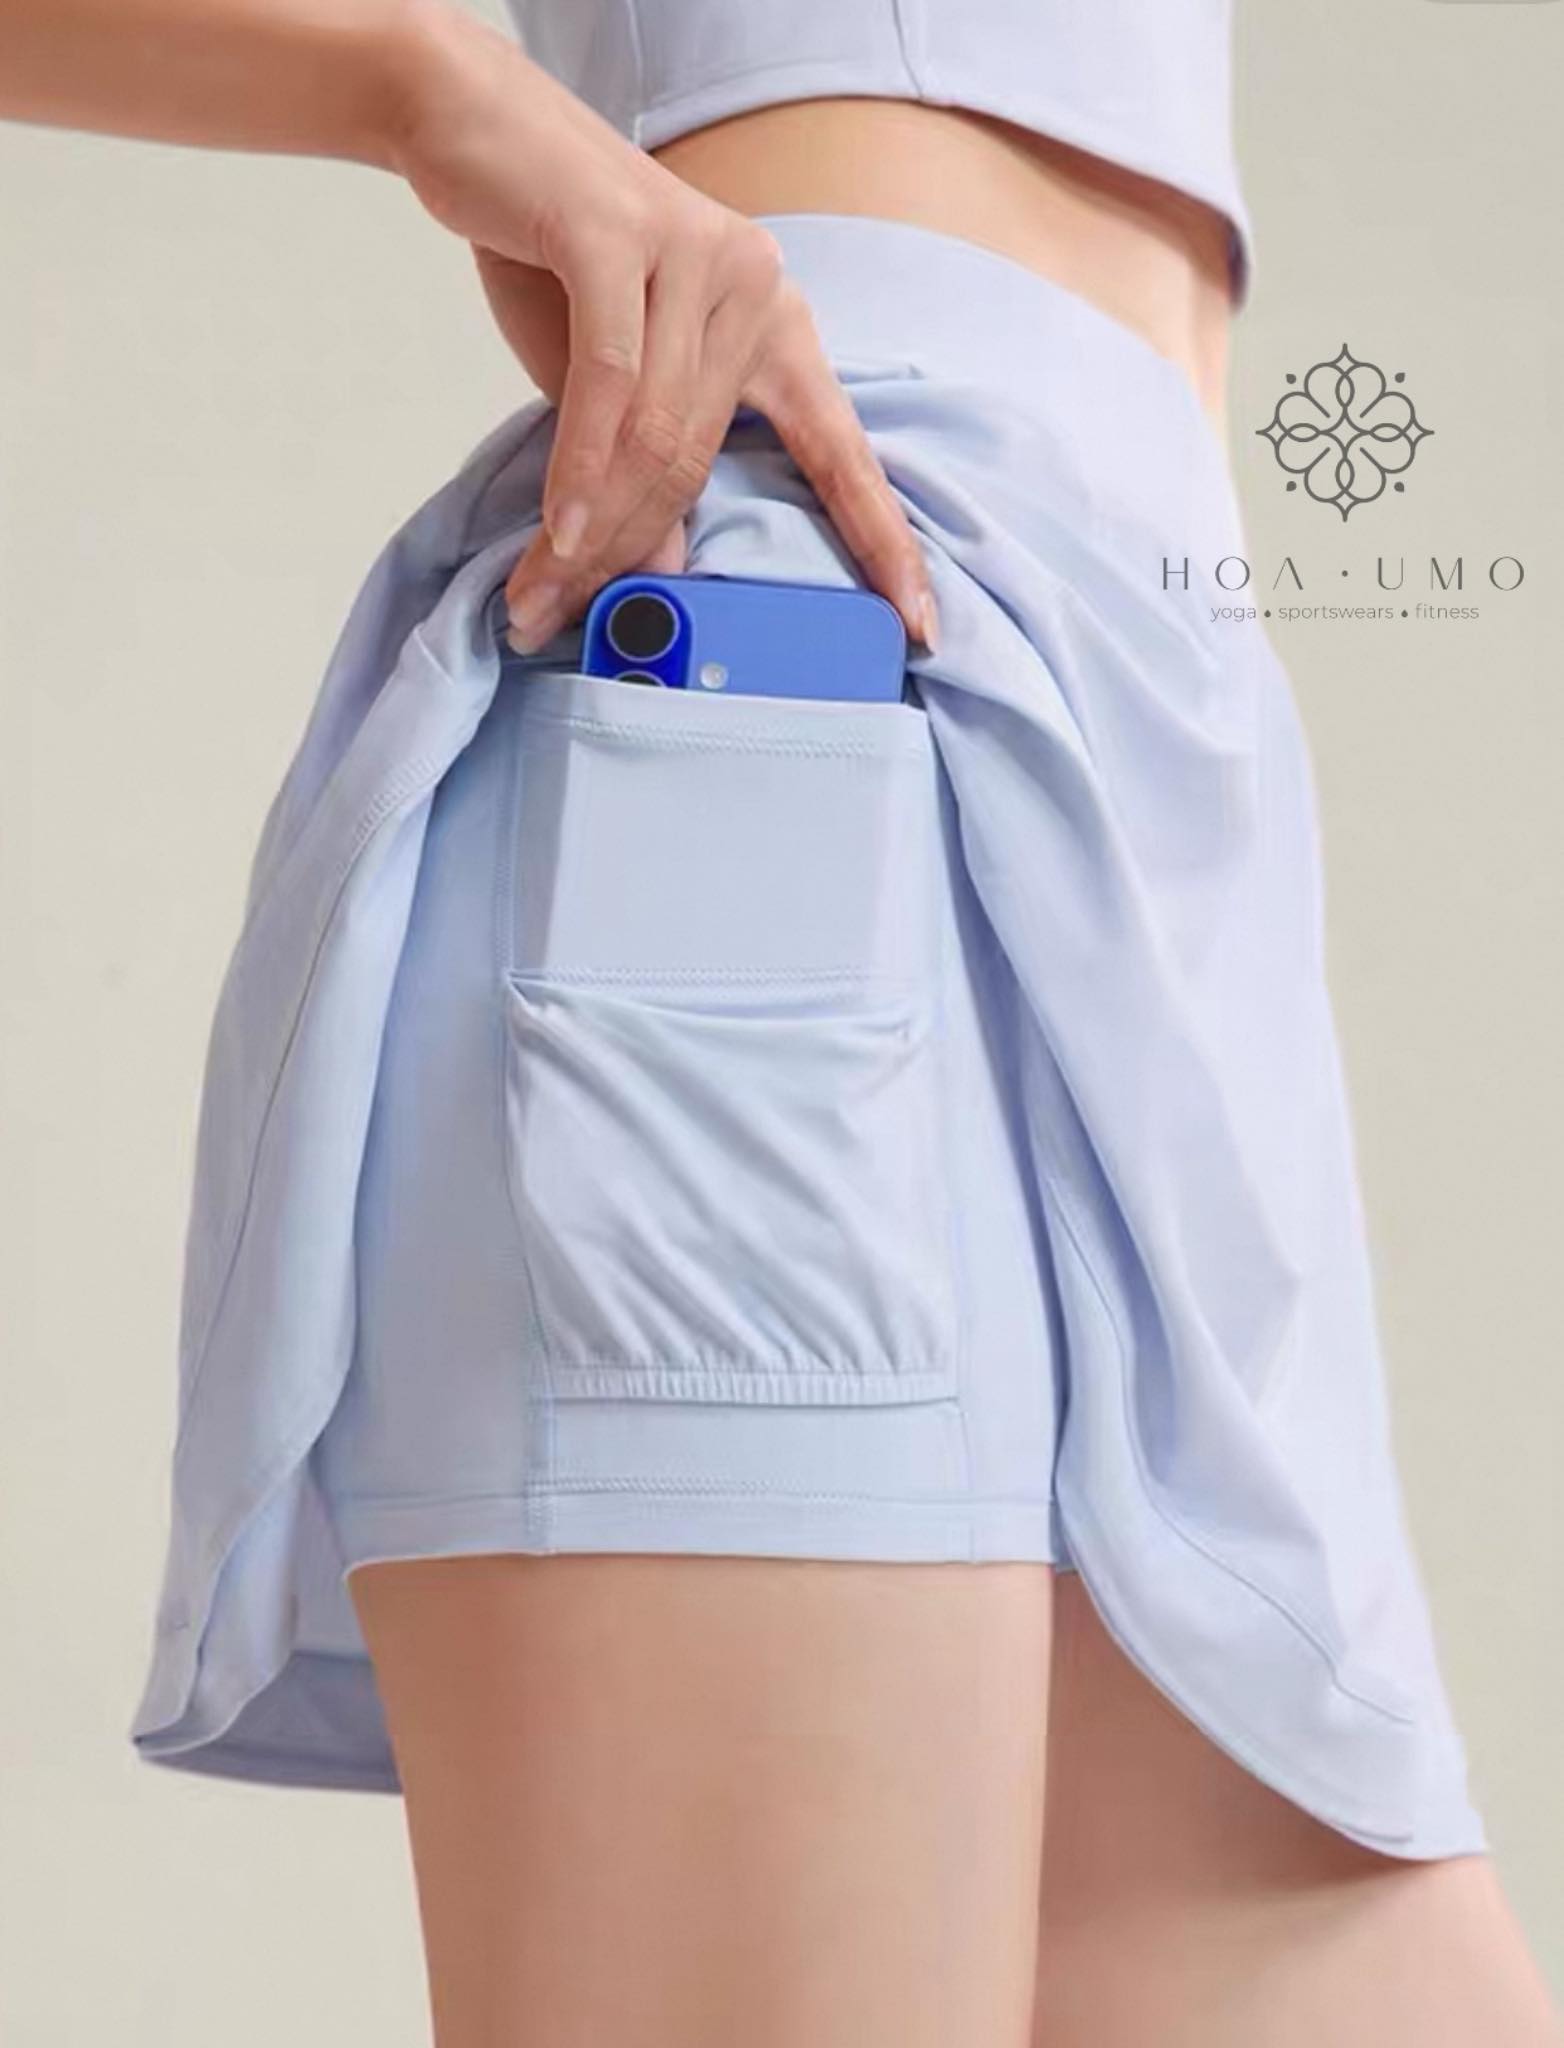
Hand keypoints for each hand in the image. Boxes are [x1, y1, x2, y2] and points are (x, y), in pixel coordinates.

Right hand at [386, 2, 937, 652]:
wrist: (474, 123)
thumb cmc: (547, 256)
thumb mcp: (606, 378)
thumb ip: (647, 458)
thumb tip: (670, 567)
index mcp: (773, 320)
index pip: (840, 448)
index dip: (881, 538)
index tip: (918, 623)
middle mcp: (752, 282)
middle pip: (701, 456)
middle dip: (633, 549)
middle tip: (566, 617)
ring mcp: (694, 252)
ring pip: (657, 429)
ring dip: (596, 526)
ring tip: (543, 594)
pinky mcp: (621, 235)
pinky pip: (611, 381)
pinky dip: (582, 467)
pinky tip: (562, 534)